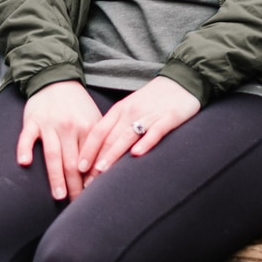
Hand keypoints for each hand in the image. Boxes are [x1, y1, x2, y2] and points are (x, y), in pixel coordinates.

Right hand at [17, 81, 103, 201]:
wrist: (55, 78)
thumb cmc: (77, 104)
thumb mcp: (94, 118)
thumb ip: (99, 141)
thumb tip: (106, 170)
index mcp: (88, 127)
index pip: (90, 160)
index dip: (92, 180)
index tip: (93, 197)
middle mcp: (69, 127)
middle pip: (73, 163)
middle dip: (76, 186)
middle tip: (77, 205)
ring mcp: (49, 124)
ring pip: (53, 154)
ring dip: (56, 177)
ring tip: (59, 196)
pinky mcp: (32, 121)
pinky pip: (27, 136)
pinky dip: (25, 148)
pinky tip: (25, 162)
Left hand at [78, 76, 201, 182]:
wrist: (182, 79)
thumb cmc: (154, 99)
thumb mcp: (131, 108)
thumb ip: (117, 126)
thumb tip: (101, 152)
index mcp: (119, 110)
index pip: (98, 132)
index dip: (87, 150)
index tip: (78, 169)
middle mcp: (131, 112)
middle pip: (109, 138)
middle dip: (96, 160)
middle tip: (87, 181)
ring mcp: (150, 114)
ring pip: (127, 136)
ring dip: (113, 154)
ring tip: (102, 171)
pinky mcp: (169, 117)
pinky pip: (155, 131)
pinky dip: (145, 142)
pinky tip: (137, 154)